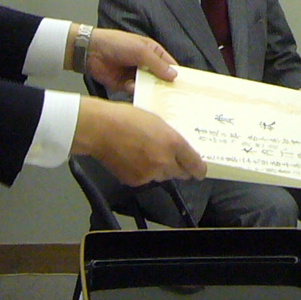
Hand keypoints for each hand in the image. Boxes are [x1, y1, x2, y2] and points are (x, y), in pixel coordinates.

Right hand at [72, 95, 204, 185]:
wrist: (100, 129)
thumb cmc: (126, 118)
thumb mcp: (157, 121)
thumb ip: (170, 138)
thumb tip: (178, 149)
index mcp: (173, 143)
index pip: (195, 164)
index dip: (200, 169)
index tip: (201, 171)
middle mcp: (164, 162)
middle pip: (180, 173)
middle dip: (179, 167)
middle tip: (173, 159)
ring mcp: (150, 174)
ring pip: (163, 176)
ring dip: (160, 169)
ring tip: (147, 153)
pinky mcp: (135, 181)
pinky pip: (146, 179)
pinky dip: (144, 172)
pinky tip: (134, 159)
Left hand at [84, 27, 177, 91]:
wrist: (91, 51)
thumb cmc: (116, 43)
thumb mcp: (141, 51)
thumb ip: (158, 64)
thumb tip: (174, 76)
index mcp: (153, 52)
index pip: (170, 65)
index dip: (177, 75)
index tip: (184, 87)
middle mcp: (146, 65)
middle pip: (160, 78)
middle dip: (165, 86)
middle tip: (172, 97)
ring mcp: (136, 75)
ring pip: (149, 87)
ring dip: (151, 91)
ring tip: (156, 97)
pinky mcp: (125, 85)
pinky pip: (136, 92)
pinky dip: (137, 93)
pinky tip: (135, 90)